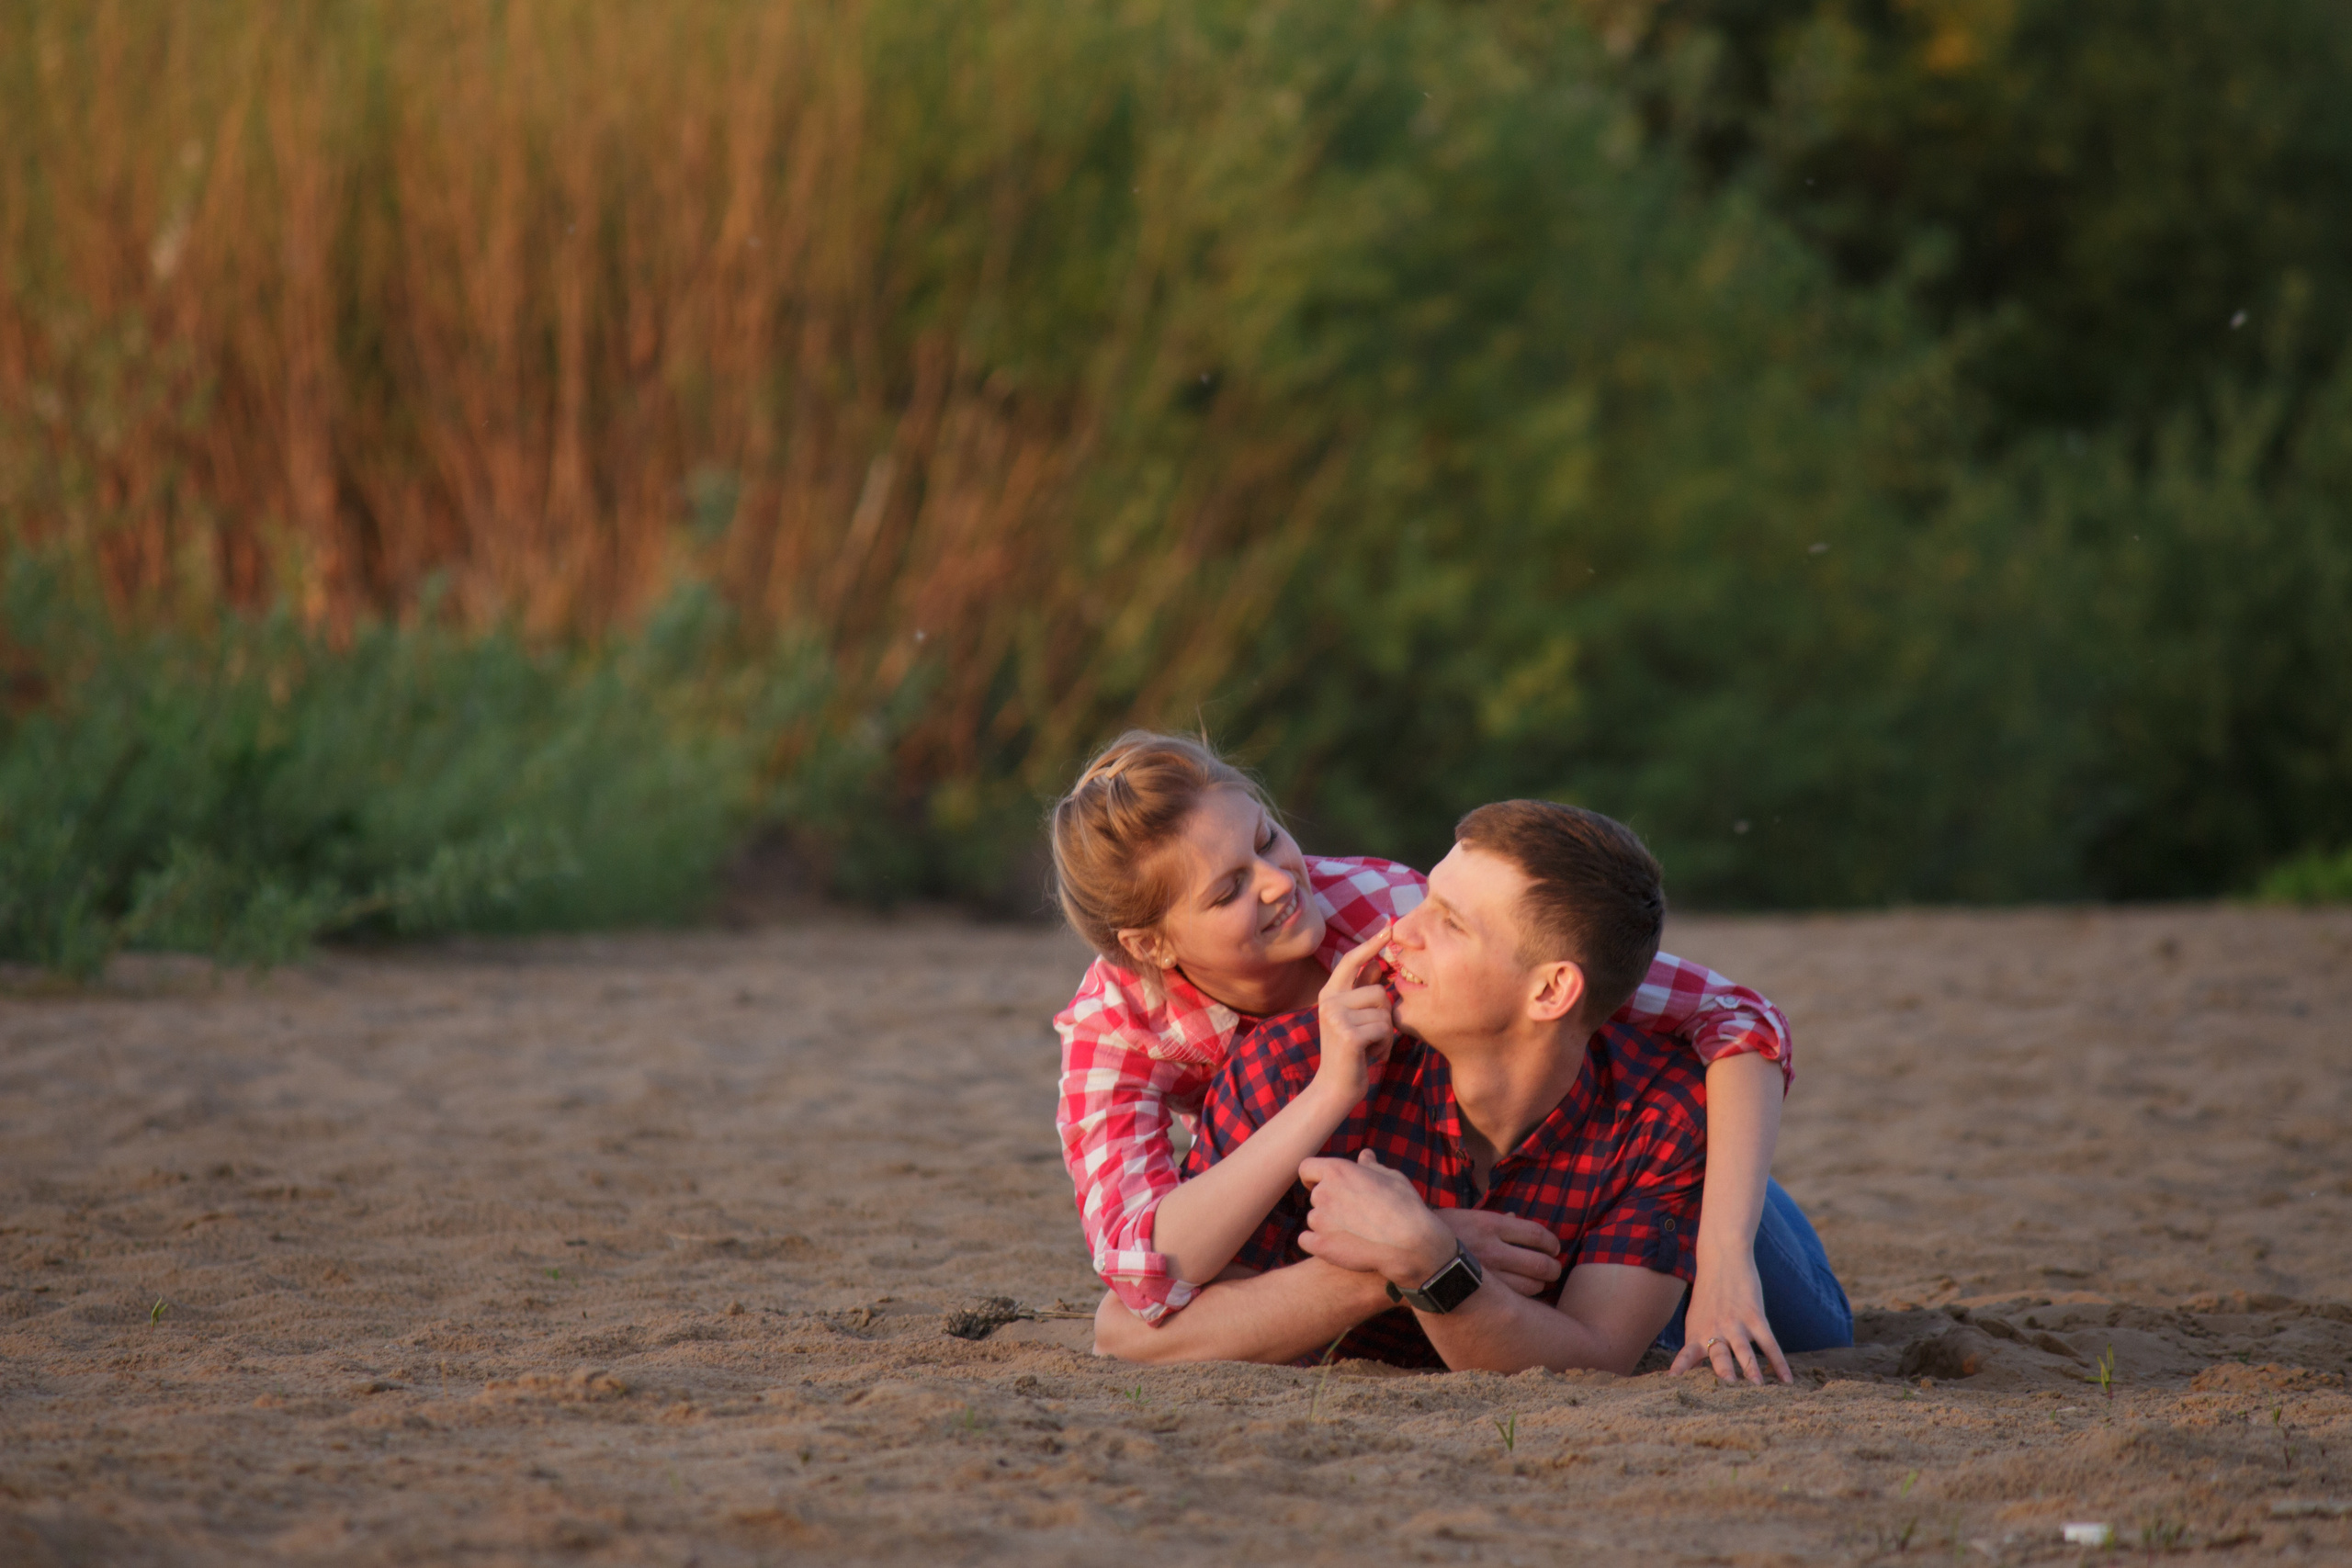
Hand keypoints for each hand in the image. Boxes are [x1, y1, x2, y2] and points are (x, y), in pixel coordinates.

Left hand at [1295, 1149, 1453, 1285]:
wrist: (1410, 1244)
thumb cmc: (1404, 1206)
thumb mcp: (1391, 1178)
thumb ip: (1370, 1166)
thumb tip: (1365, 1155)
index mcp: (1336, 1171)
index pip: (1306, 1168)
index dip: (1314, 1176)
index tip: (1324, 1184)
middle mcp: (1323, 1193)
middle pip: (1315, 1196)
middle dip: (1329, 1203)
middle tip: (1354, 1214)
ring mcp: (1319, 1220)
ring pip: (1314, 1219)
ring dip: (1327, 1224)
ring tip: (1355, 1232)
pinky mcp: (1319, 1245)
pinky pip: (1306, 1241)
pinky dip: (1318, 1243)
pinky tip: (1339, 1246)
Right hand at [1309, 923, 1394, 1106]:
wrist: (1335, 1088)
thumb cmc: (1351, 1053)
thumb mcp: (1355, 1017)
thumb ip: (1362, 991)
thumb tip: (1376, 963)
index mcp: (1329, 994)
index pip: (1352, 961)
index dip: (1371, 944)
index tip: (1389, 927)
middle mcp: (1328, 1001)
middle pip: (1378, 990)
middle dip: (1384, 1014)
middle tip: (1371, 1035)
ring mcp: (1336, 1017)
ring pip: (1384, 1011)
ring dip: (1385, 1033)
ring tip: (1370, 1046)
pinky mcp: (1348, 1035)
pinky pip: (1384, 1029)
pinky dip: (1384, 1046)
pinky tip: (1370, 1056)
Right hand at [1437, 1208, 1562, 1298]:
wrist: (1408, 1258)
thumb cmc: (1438, 1235)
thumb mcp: (1465, 1218)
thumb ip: (1494, 1220)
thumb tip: (1516, 1219)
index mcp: (1490, 1224)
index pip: (1536, 1234)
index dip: (1551, 1242)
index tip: (1554, 1247)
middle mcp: (1493, 1249)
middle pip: (1540, 1262)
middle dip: (1553, 1267)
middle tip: (1553, 1268)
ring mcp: (1488, 1274)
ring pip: (1533, 1284)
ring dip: (1542, 1284)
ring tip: (1540, 1282)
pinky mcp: (1483, 1294)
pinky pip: (1517, 1300)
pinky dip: (1527, 1298)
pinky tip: (1524, 1294)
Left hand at [1668, 1246, 1789, 1384]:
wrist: (1722, 1258)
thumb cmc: (1708, 1295)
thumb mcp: (1696, 1319)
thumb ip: (1696, 1346)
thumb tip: (1692, 1372)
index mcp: (1697, 1334)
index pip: (1686, 1355)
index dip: (1681, 1368)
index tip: (1673, 1381)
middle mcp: (1715, 1331)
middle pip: (1718, 1356)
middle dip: (1723, 1372)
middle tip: (1727, 1386)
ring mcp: (1736, 1324)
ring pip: (1744, 1351)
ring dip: (1751, 1369)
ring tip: (1757, 1387)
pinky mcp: (1755, 1316)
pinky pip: (1769, 1343)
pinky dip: (1779, 1363)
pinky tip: (1787, 1380)